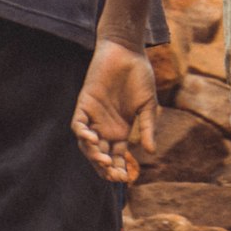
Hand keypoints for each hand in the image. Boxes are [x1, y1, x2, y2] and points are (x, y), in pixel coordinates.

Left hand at [71, 37, 157, 181]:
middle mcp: (106, 127)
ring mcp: (94, 117)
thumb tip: (151, 152)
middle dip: (105, 168)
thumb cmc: (139, 76)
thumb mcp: (147, 105)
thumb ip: (147, 127)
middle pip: (101, 155)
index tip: (126, 178)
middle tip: (113, 174)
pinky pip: (78, 125)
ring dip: (94, 155)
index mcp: (121, 130)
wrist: (127, 51)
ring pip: (88, 145)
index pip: (117, 156)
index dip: (119, 169)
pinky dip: (82, 134)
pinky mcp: (84, 104)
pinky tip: (92, 139)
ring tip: (104, 160)